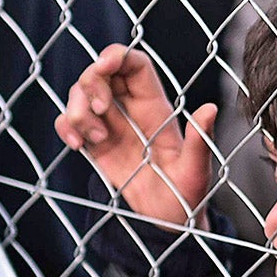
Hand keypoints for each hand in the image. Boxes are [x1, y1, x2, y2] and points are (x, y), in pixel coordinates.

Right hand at [54, 44, 217, 227]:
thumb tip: (210, 110)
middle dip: (92, 83)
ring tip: (96, 138)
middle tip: (99, 110)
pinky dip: (65, 127)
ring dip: (78, 110)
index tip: (103, 65)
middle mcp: (131, 110)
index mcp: (156, 107)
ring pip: (80, 95)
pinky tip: (77, 145)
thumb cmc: (187, 194)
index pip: (135, 65)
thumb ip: (199, 140)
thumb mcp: (195, 169)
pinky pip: (68, 122)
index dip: (117, 56)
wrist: (167, 220)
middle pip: (101, 73)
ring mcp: (109, 125)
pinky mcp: (92, 143)